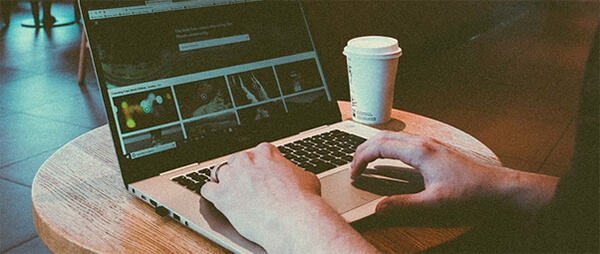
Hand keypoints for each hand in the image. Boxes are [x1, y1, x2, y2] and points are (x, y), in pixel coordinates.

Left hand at [201, 143, 377, 252]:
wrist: (295, 221)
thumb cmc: (303, 202)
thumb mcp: (306, 178)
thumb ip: (294, 173)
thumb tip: (298, 177)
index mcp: (266, 153)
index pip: (255, 154)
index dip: (256, 166)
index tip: (257, 174)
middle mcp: (247, 160)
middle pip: (236, 162)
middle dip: (240, 174)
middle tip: (247, 187)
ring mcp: (232, 177)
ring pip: (220, 174)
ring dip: (225, 183)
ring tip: (231, 193)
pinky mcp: (222, 195)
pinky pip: (207, 190)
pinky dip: (211, 194)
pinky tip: (216, 199)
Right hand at [351, 131, 558, 219]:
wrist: (499, 188)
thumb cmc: (470, 194)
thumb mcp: (434, 204)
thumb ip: (403, 205)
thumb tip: (377, 208)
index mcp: (419, 151)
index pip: (379, 147)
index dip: (361, 160)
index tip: (353, 174)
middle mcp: (423, 142)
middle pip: (383, 137)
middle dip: (363, 150)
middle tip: (352, 167)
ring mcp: (430, 143)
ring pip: (394, 137)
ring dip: (376, 147)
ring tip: (365, 162)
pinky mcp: (436, 149)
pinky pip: (404, 142)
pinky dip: (389, 148)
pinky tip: (390, 160)